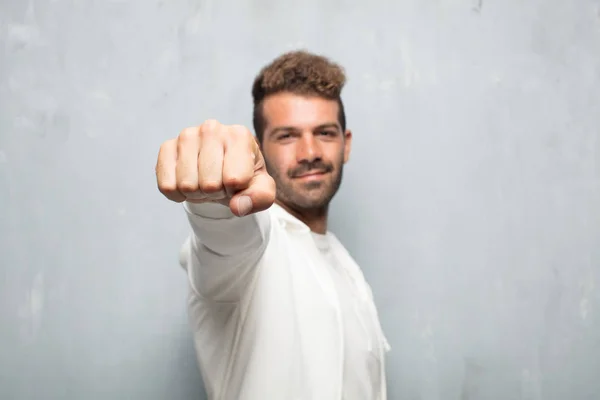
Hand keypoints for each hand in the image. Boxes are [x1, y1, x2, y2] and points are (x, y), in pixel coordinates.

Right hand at [155, 119, 275, 215]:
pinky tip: (187, 182)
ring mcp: (187, 136)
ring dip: (196, 193)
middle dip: (215, 192)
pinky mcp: (167, 147)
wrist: (221, 170)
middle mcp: (212, 129)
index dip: (235, 190)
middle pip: (209, 184)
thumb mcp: (261, 189)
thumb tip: (238, 207)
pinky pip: (167, 185)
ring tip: (205, 180)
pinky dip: (177, 194)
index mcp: (239, 135)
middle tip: (219, 182)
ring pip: (187, 185)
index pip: (234, 180)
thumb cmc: (244, 177)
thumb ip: (259, 198)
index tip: (237, 182)